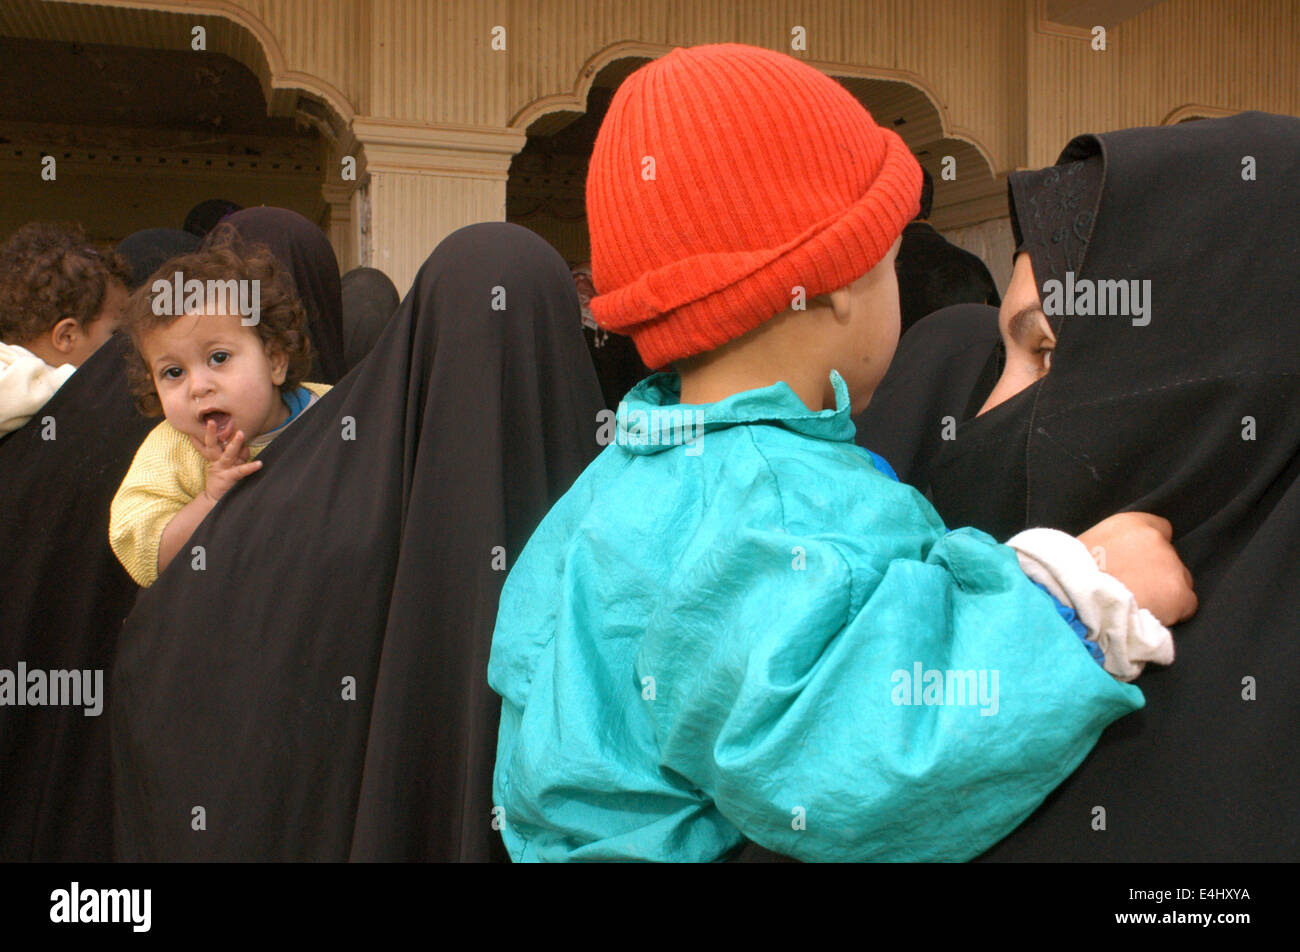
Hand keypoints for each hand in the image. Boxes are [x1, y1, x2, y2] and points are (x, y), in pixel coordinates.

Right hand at [190, 420, 262, 503]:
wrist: (216, 500)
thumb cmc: (225, 481)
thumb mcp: (231, 466)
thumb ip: (239, 457)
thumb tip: (247, 447)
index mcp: (214, 456)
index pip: (210, 442)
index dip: (208, 432)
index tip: (208, 420)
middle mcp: (216, 461)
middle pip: (212, 444)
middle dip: (212, 433)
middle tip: (212, 421)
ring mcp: (222, 469)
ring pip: (227, 454)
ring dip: (234, 444)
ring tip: (240, 433)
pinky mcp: (229, 477)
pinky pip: (241, 471)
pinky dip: (250, 467)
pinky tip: (259, 463)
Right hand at [1077, 512, 1196, 625]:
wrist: (1075, 602)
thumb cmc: (1071, 577)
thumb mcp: (1087, 547)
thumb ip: (1112, 546)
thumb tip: (1121, 560)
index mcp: (1130, 524)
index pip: (1158, 529)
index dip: (1147, 550)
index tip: (1135, 565)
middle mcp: (1155, 540)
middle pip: (1169, 557)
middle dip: (1156, 572)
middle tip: (1133, 589)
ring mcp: (1170, 566)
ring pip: (1180, 581)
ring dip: (1164, 592)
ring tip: (1140, 606)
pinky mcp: (1179, 594)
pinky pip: (1186, 605)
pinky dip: (1173, 613)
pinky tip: (1150, 617)